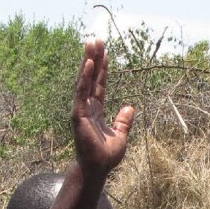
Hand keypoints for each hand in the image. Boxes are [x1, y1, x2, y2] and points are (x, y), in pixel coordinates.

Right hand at [73, 39, 134, 176]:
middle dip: (94, 58)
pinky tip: (87, 64)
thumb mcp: (121, 136)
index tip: (104, 52)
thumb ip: (124, 121)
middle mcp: (88, 107)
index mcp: (97, 110)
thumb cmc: (106, 156)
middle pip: (91, 78)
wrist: (97, 169)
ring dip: (87, 62)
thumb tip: (130, 107)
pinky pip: (81, 92)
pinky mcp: (79, 115)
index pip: (99, 84)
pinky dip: (84, 78)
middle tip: (96, 39)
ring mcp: (82, 110)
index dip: (102, 68)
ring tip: (90, 44)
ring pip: (85, 81)